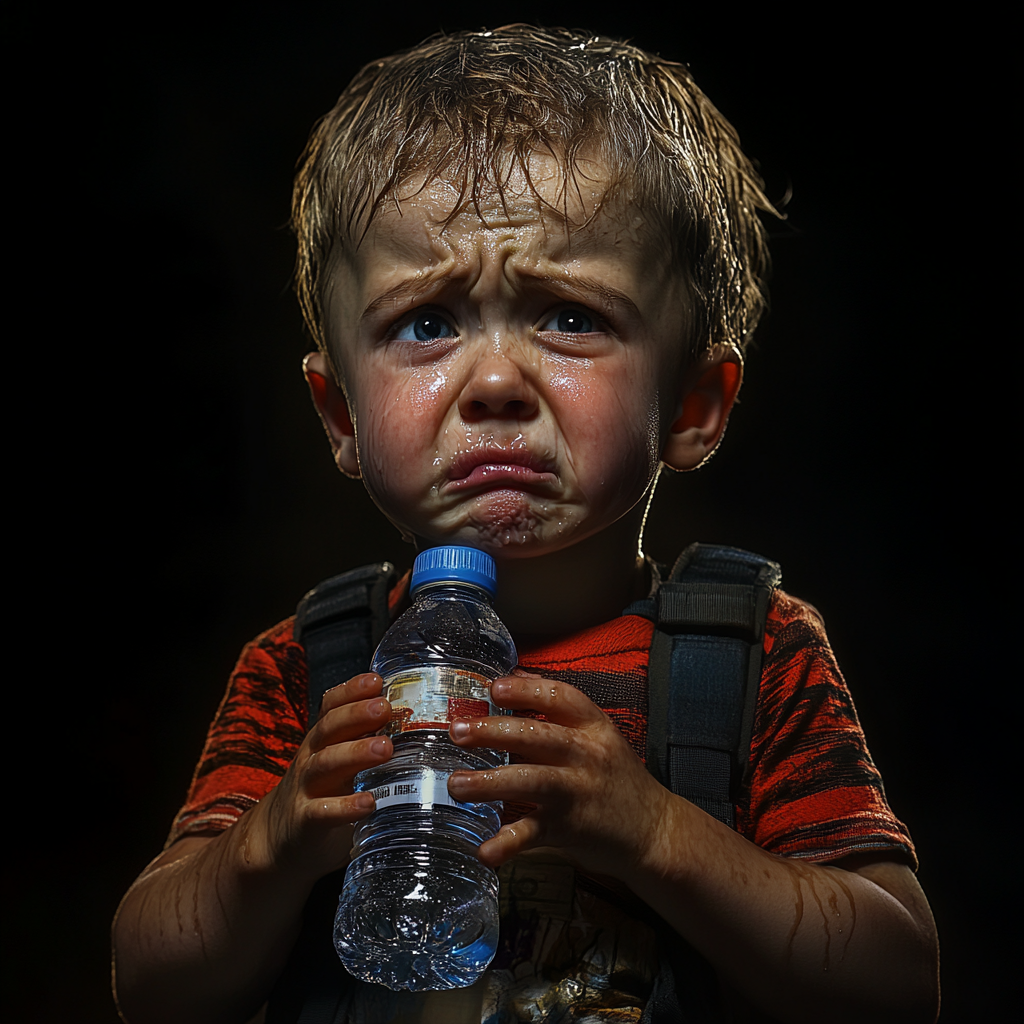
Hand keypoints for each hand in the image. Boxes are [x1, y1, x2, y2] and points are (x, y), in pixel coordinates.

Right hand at [245, 673, 392, 883]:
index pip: (332, 707)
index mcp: (324, 740)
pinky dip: (345, 807)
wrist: (279, 838)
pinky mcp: (305, 822)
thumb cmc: (325, 793)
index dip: (351, 691)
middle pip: (330, 728)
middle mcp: (312, 757)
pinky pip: (322, 811)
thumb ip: (368, 741)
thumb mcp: (341, 761)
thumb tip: (420, 721)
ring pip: (326, 764)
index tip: (376, 680)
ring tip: (385, 748)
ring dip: (355, 753)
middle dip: (357, 715)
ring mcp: (306, 788)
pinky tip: (369, 802)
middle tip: (385, 707)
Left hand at [447, 673, 670, 882]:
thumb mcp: (598, 735)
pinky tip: (484, 850)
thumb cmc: (616, 778)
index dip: (527, 691)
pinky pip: (534, 834)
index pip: (561, 698)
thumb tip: (514, 677)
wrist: (654, 830)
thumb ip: (557, 710)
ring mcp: (578, 793)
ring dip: (490, 783)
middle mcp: (587, 756)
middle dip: (495, 732)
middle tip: (458, 731)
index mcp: (594, 728)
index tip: (495, 687)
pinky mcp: (570, 829)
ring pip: (532, 781)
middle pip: (539, 737)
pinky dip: (507, 844)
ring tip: (456, 785)